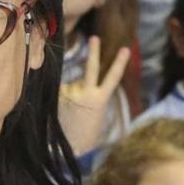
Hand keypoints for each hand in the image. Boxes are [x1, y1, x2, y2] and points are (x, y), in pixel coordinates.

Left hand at [58, 35, 129, 157]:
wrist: (70, 146)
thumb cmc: (85, 131)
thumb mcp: (96, 112)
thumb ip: (91, 94)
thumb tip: (79, 79)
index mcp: (100, 99)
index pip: (112, 77)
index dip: (120, 63)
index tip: (125, 49)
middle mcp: (86, 93)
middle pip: (91, 68)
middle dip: (94, 52)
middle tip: (94, 38)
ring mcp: (71, 94)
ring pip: (72, 83)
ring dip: (72, 92)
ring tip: (72, 110)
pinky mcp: (58, 97)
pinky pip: (61, 89)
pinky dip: (62, 95)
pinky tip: (63, 108)